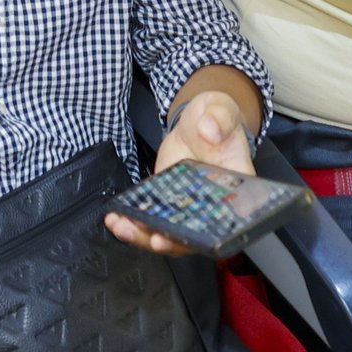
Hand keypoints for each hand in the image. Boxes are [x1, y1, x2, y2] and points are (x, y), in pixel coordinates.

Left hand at [106, 92, 254, 255]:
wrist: (197, 121)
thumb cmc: (216, 118)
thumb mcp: (220, 110)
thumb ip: (219, 118)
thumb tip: (210, 129)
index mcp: (235, 188)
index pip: (229, 219)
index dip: (214, 235)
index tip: (194, 237)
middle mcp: (212, 205)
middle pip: (196, 235)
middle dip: (174, 241)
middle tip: (155, 239)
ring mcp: (187, 205)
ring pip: (169, 232)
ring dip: (145, 236)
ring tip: (124, 227)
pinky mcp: (167, 201)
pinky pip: (152, 218)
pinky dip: (134, 222)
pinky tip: (116, 218)